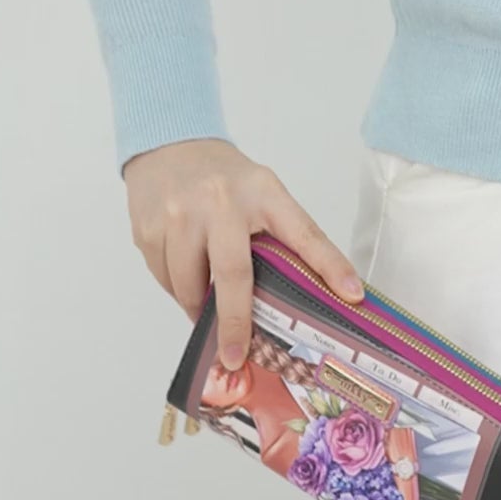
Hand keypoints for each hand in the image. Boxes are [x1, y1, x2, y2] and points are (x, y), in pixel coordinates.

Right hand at [123, 137, 363, 371]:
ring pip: (188, 284)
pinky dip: (176, 288)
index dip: (329, 265)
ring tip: (206, 313)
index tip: (352, 295)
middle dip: (236, 322)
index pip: (304, 232)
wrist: (169, 144)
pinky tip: (184, 276)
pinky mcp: (148, 229)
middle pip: (233, 274)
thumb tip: (309, 291)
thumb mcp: (263, 192)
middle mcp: (221, 203)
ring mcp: (180, 215)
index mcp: (264, 193)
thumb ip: (281, 234)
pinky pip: (163, 277)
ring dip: (198, 307)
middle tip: (236, 356)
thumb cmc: (225, 179)